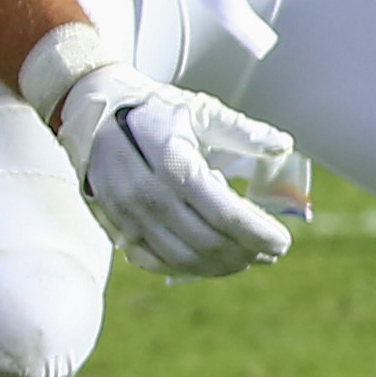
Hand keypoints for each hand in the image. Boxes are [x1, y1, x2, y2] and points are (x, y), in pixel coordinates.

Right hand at [49, 63, 308, 277]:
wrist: (92, 110)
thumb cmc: (156, 109)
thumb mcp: (200, 110)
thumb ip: (243, 131)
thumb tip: (283, 145)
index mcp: (170, 158)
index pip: (222, 211)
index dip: (256, 233)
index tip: (282, 242)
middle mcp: (143, 190)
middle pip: (205, 240)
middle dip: (245, 253)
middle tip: (271, 252)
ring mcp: (124, 212)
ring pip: (182, 257)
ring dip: (221, 265)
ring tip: (249, 258)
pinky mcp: (114, 224)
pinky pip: (154, 260)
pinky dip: (188, 267)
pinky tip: (212, 262)